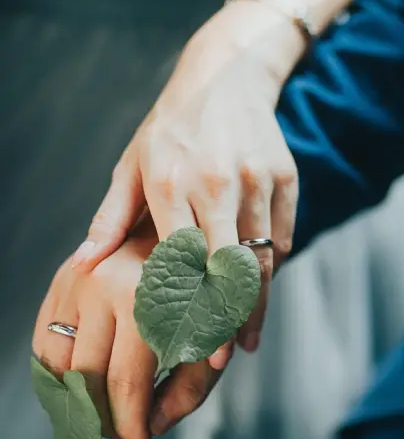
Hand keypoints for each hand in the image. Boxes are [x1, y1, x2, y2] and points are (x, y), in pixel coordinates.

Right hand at [33, 219, 222, 438]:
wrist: (191, 226)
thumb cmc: (210, 285)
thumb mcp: (217, 334)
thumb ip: (192, 383)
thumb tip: (154, 427)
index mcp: (149, 301)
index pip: (126, 384)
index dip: (131, 424)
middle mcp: (106, 287)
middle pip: (86, 379)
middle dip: (102, 418)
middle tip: (122, 433)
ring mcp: (79, 280)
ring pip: (56, 363)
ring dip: (72, 401)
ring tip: (101, 415)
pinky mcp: (66, 278)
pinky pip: (43, 338)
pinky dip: (54, 373)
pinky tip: (78, 390)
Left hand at [70, 0, 304, 366]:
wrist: (227, 78)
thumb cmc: (171, 128)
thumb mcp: (132, 164)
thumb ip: (110, 217)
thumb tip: (84, 265)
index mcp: (171, 183)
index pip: (180, 262)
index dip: (186, 309)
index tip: (186, 348)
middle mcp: (217, 183)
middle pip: (226, 268)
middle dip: (225, 320)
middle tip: (222, 359)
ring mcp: (257, 181)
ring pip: (260, 258)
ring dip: (255, 305)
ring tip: (247, 340)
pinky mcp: (285, 180)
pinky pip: (280, 236)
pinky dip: (270, 268)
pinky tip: (260, 294)